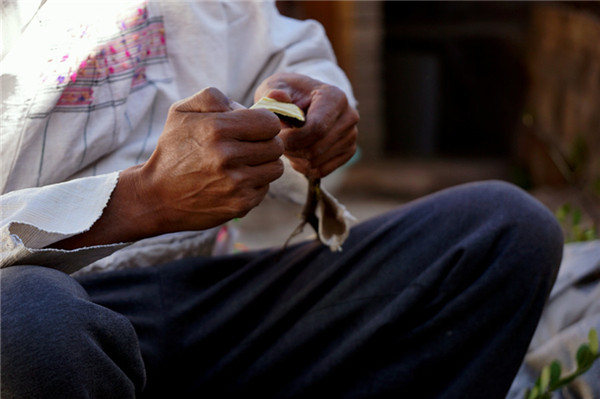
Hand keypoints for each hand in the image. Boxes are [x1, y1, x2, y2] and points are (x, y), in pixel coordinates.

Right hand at [53, 87, 283, 248]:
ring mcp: (235, 184)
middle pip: (276, 145)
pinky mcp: (239, 204)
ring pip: (276, 168)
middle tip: (248, 147)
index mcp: (216, 129)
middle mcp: (227, 156)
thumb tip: (246, 108)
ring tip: (243, 164)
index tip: (253, 128)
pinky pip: (265, 188)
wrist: (157, 197)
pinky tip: (235, 182)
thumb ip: (214, 97)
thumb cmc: (173, 149)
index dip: (264, 123)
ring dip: (263, 164)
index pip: (270, 122)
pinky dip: (254, 184)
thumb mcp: (181, 111)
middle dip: (265, 143)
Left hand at [254, 72, 358, 178]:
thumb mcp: (278, 86)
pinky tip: (296, 152)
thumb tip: (277, 96)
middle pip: (315, 149)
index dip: (292, 139)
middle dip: (291, 149)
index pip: (316, 128)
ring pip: (316, 162)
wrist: (306, 100)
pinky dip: (303, 166)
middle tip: (278, 141)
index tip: (276, 137)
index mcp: (335, 97)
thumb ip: (274, 93)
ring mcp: (351, 136)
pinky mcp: (348, 151)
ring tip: (288, 144)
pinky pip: (321, 170)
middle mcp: (349, 117)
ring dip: (295, 158)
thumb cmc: (289, 93)